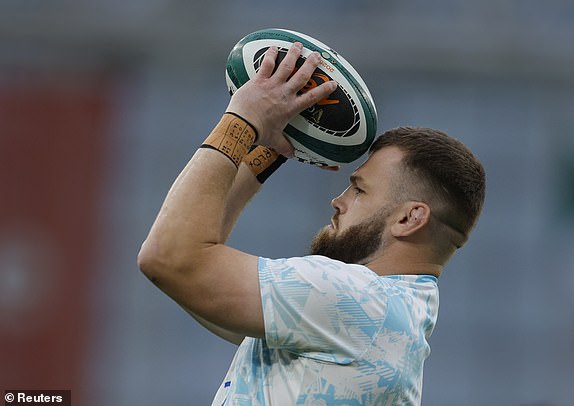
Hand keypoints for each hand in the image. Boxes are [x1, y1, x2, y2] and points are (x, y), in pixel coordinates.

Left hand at [226, 42, 337, 156]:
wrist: (241, 126)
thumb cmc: (259, 134)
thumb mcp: (274, 141)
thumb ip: (284, 146)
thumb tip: (292, 155)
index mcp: (291, 108)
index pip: (312, 97)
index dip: (324, 89)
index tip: (333, 83)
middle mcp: (284, 94)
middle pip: (302, 76)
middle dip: (311, 64)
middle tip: (317, 56)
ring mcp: (271, 85)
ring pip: (286, 66)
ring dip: (294, 54)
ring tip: (299, 45)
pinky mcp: (258, 81)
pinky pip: (266, 65)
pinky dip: (271, 55)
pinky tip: (274, 47)